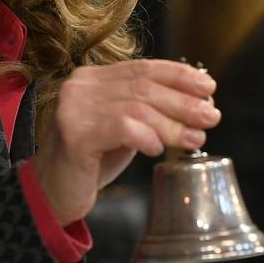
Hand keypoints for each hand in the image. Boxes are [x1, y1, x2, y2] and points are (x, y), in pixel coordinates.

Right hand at [31, 59, 219, 225]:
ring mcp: (73, 109)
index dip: (179, 75)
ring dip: (172, 124)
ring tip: (194, 140)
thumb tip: (196, 102)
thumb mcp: (123, 127)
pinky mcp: (74, 135)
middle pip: (143, 87)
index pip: (143, 68)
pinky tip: (156, 150)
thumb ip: (147, 110)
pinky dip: (146, 137)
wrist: (52, 194)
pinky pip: (122, 128)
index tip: (208, 86)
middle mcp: (80, 87)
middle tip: (211, 117)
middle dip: (183, 102)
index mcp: (92, 78)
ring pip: (137, 108)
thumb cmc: (92, 161)